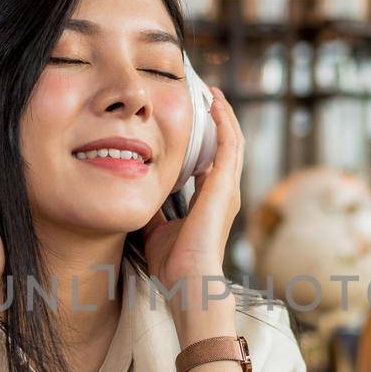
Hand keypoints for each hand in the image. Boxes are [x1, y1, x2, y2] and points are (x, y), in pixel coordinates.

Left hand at [142, 88, 243, 322]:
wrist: (188, 278)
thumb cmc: (174, 263)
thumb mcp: (156, 228)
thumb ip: (153, 209)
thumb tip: (137, 193)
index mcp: (210, 201)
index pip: (212, 162)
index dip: (206, 141)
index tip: (192, 122)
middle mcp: (224, 191)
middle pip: (227, 146)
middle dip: (218, 120)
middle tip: (206, 97)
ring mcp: (228, 187)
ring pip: (233, 140)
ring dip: (224, 114)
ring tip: (212, 93)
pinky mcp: (225, 184)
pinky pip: (230, 143)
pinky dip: (223, 121)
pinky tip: (213, 102)